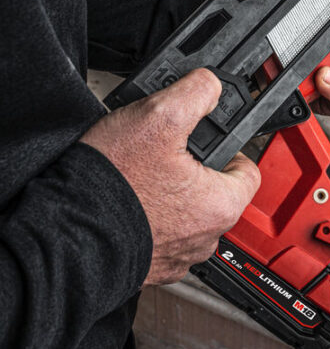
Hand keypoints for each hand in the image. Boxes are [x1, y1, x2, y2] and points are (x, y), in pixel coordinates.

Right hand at [80, 68, 259, 285]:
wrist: (63, 234)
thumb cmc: (113, 185)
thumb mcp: (159, 115)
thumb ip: (196, 92)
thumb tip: (210, 84)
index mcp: (221, 205)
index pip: (247, 170)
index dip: (230, 147)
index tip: (212, 140)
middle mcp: (206, 237)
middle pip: (216, 191)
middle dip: (196, 169)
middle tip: (169, 153)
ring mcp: (178, 256)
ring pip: (189, 213)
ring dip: (173, 194)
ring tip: (145, 175)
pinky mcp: (152, 265)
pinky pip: (163, 234)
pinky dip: (152, 217)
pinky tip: (132, 200)